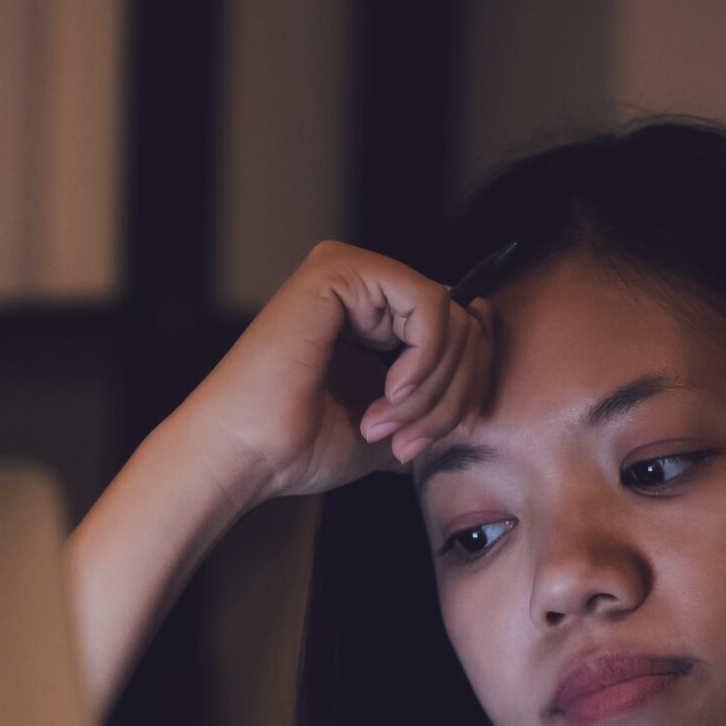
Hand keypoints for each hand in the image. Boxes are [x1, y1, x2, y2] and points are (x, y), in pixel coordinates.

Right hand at [164, 239, 499, 506]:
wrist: (245, 455)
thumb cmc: (299, 446)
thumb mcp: (392, 423)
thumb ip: (434, 398)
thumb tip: (480, 395)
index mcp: (372, 312)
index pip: (462, 328)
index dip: (470, 384)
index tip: (444, 437)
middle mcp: (362, 282)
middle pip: (465, 320)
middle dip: (454, 393)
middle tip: (412, 441)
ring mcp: (350, 270)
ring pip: (451, 316)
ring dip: (435, 387)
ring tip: (390, 426)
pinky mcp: (341, 271)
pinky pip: (428, 305)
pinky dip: (424, 361)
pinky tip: (389, 395)